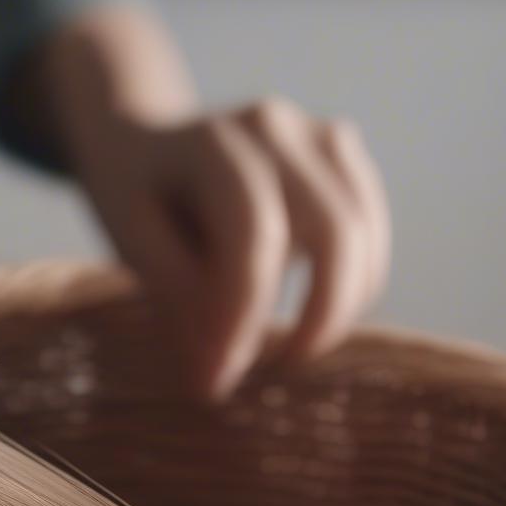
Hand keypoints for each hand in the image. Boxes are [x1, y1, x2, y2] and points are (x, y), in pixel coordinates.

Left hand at [18, 8, 389, 398]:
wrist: (148, 142)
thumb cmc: (139, 203)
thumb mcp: (135, 249)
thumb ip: (178, 305)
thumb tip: (216, 381)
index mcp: (210, 141)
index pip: (252, 234)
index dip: (246, 315)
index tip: (222, 377)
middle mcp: (274, 125)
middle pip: (333, 231)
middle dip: (318, 317)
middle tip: (278, 367)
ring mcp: (317, 132)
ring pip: (363, 235)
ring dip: (341, 307)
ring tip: (291, 345)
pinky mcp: (343, 153)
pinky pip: (371, 232)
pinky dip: (356, 285)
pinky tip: (312, 311)